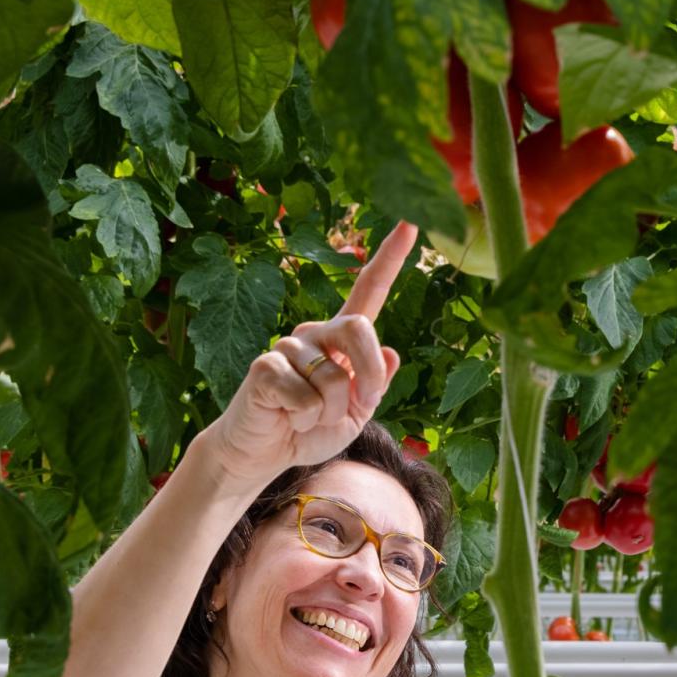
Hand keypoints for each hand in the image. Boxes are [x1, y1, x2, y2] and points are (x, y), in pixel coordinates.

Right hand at [201, 221, 418, 493]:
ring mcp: (288, 345)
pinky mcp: (265, 366)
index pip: (369, 290)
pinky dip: (304, 419)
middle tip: (355, 406)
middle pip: (361, 329)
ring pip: (333, 381)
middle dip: (368, 377)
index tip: (411, 223)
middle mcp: (316, 332)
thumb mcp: (356, 413)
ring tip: (306, 417)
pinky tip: (287, 417)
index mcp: (342, 338)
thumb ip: (374, 385)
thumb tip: (392, 352)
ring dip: (329, 414)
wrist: (266, 453)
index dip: (390, 257)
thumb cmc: (311, 429)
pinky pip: (306, 397)